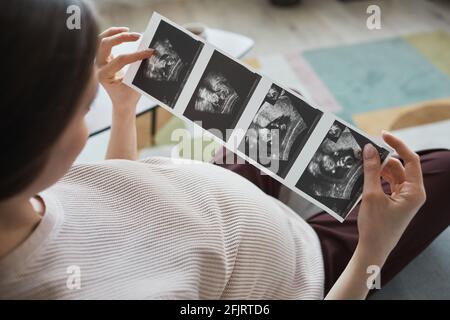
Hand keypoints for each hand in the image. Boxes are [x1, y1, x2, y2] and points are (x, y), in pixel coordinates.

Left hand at [96, 27, 153, 111]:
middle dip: (122, 38)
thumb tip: (149, 54)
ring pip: (101, 40)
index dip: (137, 54)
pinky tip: (123, 32)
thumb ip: (140, 70)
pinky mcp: (103, 58)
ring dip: (114, 32)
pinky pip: (104, 42)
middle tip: (138, 36)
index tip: (150, 52)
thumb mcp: (135, 85)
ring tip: (128, 31)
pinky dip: (112, 35)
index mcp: (104, 75)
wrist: (121, 103)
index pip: (121, 59)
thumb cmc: (128, 96)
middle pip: (105, 44)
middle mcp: (98, 67)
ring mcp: (98, 61)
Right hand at [357, 131, 425, 258]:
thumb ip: (371, 170)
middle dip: (383, 158)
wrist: (374, 249)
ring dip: (378, 167)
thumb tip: (369, 149)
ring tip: (361, 163)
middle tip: (365, 151)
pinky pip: (388, 182)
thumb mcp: (372, 195)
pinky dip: (377, 177)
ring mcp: (405, 197)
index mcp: (415, 191)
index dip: (397, 145)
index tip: (382, 135)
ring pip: (392, 174)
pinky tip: (363, 175)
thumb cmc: (375, 226)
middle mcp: (413, 193)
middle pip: (400, 166)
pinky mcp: (396, 201)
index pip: (410, 159)